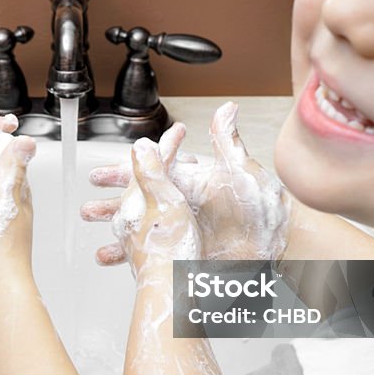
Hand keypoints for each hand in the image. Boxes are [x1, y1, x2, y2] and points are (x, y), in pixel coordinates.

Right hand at [83, 102, 289, 262]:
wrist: (284, 244)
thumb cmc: (267, 206)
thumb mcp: (243, 169)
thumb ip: (227, 141)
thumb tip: (226, 109)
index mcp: (192, 183)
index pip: (150, 174)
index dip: (124, 174)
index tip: (99, 174)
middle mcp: (186, 207)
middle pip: (140, 204)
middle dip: (111, 207)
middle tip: (88, 209)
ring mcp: (187, 232)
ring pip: (145, 232)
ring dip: (120, 236)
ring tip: (99, 243)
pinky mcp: (192, 255)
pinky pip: (158, 257)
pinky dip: (137, 261)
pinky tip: (124, 265)